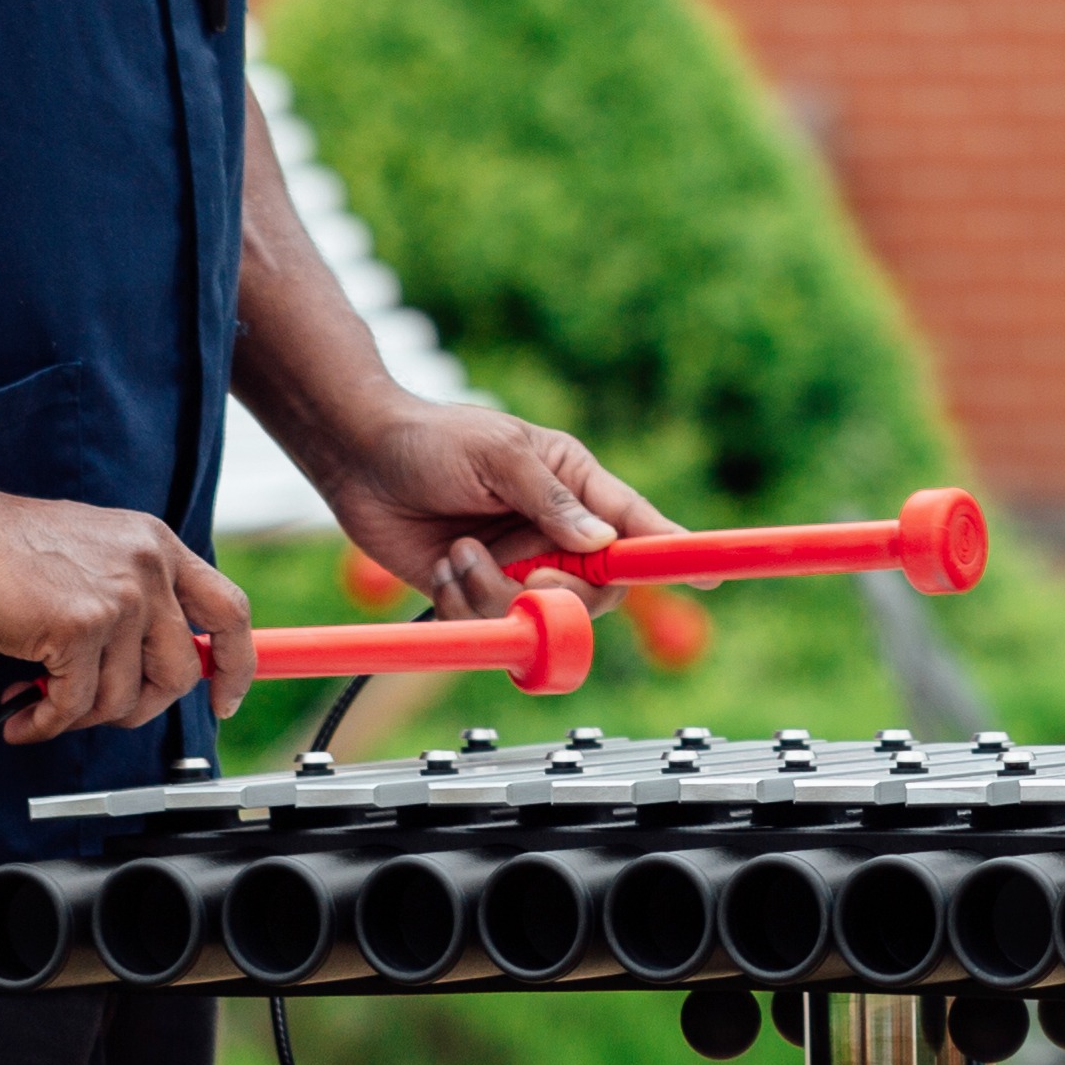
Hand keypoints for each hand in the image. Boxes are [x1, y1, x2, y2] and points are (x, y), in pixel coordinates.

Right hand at [0, 489, 255, 744]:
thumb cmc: (7, 548)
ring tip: (41, 706)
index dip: (236, 665)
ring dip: (80, 716)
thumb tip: (146, 664)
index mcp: (159, 547)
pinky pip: (74, 705)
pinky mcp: (78, 628)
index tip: (225, 700)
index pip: (230, 612)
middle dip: (140, 706)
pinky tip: (22, 716)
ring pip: (123, 697)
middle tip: (97, 711)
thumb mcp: (97, 552)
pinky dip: (45, 722)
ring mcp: (118, 599)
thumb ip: (133, 595)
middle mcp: (150, 570)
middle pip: (181, 672)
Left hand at [315, 395, 678, 620]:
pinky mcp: (476, 593)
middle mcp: (553, 531)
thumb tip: (600, 542)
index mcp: (574, 485)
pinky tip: (443, 568)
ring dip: (496, 595)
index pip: (635, 526)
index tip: (707, 575)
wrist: (357, 459)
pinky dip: (465, 605)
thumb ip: (550, 499)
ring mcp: (516, 566)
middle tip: (533, 580)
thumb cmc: (430, 437)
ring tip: (460, 557)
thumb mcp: (498, 454)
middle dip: (564, 595)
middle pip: (596, 591)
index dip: (672, 551)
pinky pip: (490, 627)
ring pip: (539, 616)